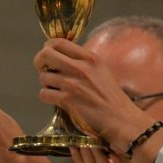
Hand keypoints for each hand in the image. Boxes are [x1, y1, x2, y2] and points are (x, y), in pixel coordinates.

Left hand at [33, 39, 150, 152]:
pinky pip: (44, 94)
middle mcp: (80, 67)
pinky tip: (57, 101)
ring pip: (43, 77)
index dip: (48, 48)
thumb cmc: (111, 97)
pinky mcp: (67, 100)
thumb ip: (82, 62)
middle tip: (46, 71)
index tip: (49, 57)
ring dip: (47, 84)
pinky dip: (47, 98)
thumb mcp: (101, 70)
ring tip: (58, 90)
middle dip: (40, 63)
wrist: (121, 119)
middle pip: (45, 55)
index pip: (58, 42)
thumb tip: (59, 57)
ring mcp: (73, 84)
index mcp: (90, 58)